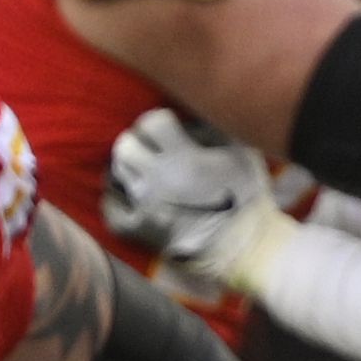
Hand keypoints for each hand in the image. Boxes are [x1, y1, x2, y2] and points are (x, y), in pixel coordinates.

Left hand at [104, 109, 293, 298]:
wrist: (247, 246)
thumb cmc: (248, 195)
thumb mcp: (242, 150)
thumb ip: (213, 126)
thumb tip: (189, 114)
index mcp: (184, 157)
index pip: (150, 122)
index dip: (158, 121)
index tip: (168, 129)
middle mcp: (159, 180)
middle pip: (124, 145)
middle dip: (137, 142)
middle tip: (151, 149)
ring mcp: (147, 207)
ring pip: (115, 174)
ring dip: (128, 167)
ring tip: (145, 170)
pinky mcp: (142, 231)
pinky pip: (112, 213)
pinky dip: (115, 203)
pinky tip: (126, 196)